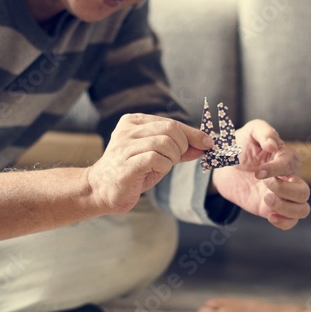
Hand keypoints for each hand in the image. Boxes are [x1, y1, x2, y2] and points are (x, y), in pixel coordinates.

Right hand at [87, 113, 212, 213]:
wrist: (102, 190)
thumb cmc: (132, 172)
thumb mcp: (158, 156)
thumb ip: (179, 148)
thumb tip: (205, 144)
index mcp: (134, 121)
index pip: (172, 122)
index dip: (192, 134)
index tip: (208, 143)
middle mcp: (128, 129)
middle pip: (171, 129)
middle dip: (181, 147)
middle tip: (173, 160)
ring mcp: (125, 145)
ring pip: (166, 143)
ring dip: (171, 159)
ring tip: (161, 167)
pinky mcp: (126, 162)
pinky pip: (156, 158)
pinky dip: (163, 166)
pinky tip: (154, 171)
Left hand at [209, 120, 309, 229]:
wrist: (224, 166)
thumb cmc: (240, 146)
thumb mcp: (250, 132)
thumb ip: (264, 132)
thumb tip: (273, 145)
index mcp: (286, 158)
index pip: (291, 165)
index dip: (276, 169)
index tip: (257, 171)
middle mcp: (289, 178)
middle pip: (304, 192)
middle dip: (285, 191)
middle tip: (264, 184)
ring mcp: (282, 196)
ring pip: (303, 210)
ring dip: (286, 208)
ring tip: (266, 199)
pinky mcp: (272, 208)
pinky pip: (290, 222)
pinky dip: (284, 222)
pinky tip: (269, 215)